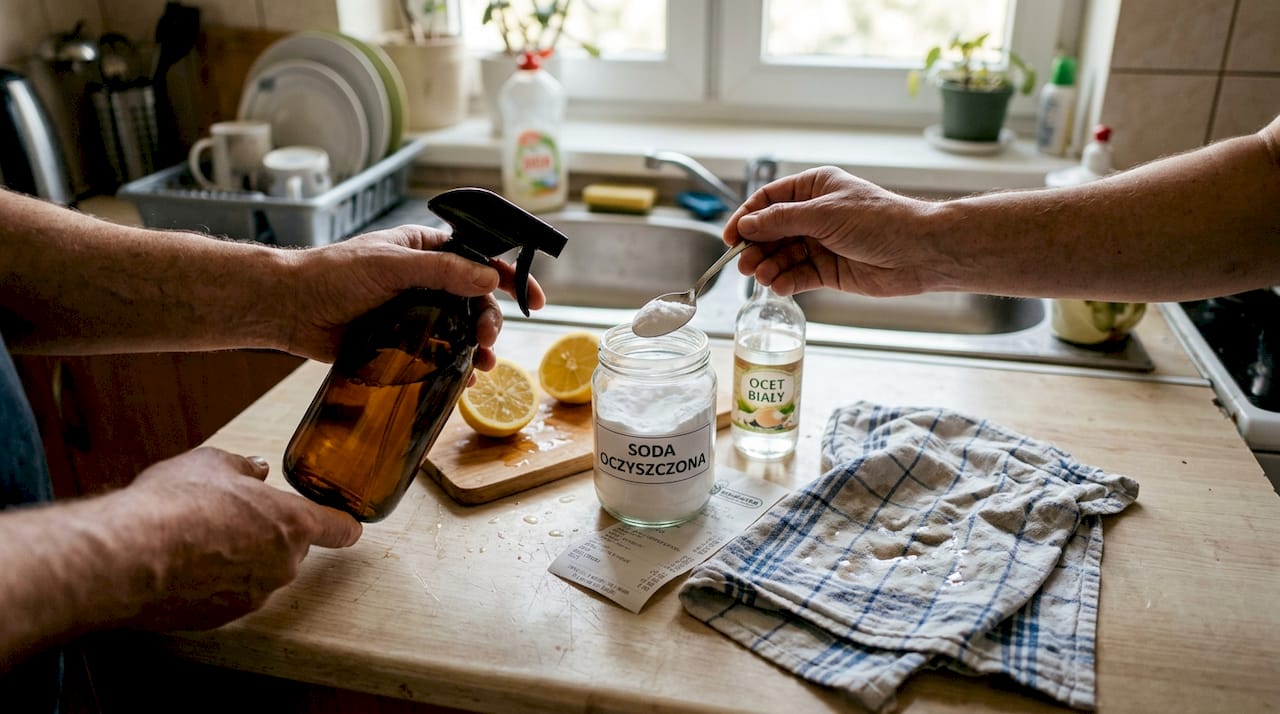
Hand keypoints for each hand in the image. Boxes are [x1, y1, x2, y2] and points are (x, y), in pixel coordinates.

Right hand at [107, 447, 360, 631]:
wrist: (128, 556)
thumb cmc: (175, 503)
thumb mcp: (212, 463)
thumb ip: (243, 468)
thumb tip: (255, 471)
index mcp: (292, 524)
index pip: (336, 528)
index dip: (343, 525)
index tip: (350, 527)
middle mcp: (281, 565)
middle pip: (286, 548)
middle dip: (263, 534)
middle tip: (226, 516)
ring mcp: (251, 597)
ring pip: (253, 573)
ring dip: (234, 559)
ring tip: (192, 538)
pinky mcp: (219, 619)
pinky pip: (223, 595)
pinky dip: (208, 582)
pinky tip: (179, 565)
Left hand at [279, 225, 546, 369]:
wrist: (287, 308)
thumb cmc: (332, 274)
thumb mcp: (391, 264)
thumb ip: (442, 270)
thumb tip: (489, 278)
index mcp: (426, 251)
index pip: (480, 259)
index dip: (511, 277)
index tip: (533, 300)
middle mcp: (425, 281)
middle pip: (477, 300)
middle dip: (492, 320)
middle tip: (488, 339)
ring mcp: (414, 313)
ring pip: (460, 330)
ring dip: (478, 348)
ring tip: (482, 364)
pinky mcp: (399, 343)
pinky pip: (437, 356)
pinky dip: (454, 368)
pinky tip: (462, 381)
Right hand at [723, 166, 938, 297]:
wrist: (918, 251)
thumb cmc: (879, 221)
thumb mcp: (824, 215)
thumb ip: (781, 221)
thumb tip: (746, 224)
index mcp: (814, 189)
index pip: (769, 200)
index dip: (747, 218)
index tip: (730, 237)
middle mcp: (815, 215)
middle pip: (771, 231)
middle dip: (756, 247)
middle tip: (743, 264)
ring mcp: (821, 243)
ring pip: (782, 256)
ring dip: (768, 266)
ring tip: (762, 277)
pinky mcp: (828, 270)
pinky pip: (798, 276)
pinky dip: (787, 281)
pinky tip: (780, 286)